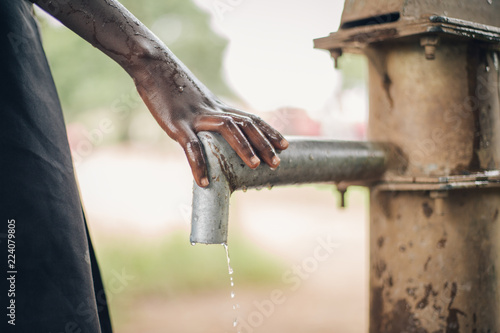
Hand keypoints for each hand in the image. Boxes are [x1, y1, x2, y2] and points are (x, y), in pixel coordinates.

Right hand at [32, 0, 288, 186]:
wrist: (153, 65)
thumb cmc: (172, 86)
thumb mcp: (195, 100)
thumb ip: (206, 115)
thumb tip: (213, 132)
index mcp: (218, 107)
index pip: (250, 119)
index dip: (268, 132)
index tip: (285, 144)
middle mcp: (213, 110)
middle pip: (246, 124)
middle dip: (264, 143)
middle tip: (277, 163)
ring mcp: (196, 116)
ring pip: (228, 129)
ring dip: (244, 147)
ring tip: (255, 166)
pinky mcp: (177, 123)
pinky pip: (192, 146)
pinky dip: (198, 164)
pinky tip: (203, 181)